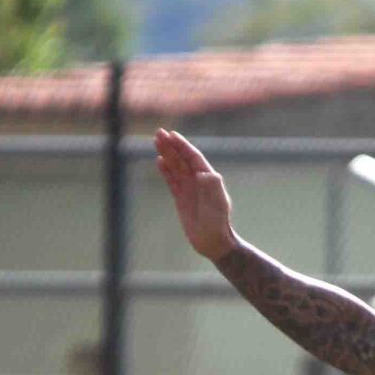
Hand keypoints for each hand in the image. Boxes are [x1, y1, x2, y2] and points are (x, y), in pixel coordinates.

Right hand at [154, 129, 237, 260]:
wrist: (212, 241)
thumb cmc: (218, 223)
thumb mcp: (218, 205)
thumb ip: (213, 187)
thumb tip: (204, 173)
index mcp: (209, 178)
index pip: (193, 157)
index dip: (183, 146)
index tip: (172, 135)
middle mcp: (199, 181)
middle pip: (182, 159)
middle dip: (171, 145)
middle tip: (159, 132)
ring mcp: (189, 188)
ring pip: (176, 167)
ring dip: (167, 154)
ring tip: (156, 141)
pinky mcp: (181, 198)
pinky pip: (172, 180)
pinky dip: (166, 170)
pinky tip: (159, 161)